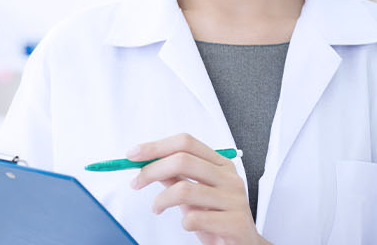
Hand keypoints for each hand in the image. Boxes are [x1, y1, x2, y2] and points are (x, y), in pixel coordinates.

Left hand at [127, 133, 270, 244]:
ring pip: (184, 190)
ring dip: (161, 200)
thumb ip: (175, 177)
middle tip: (136, 182)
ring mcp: (235, 199)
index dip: (156, 146)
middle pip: (183, 161)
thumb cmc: (217, 217)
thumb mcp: (194, 193)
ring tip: (157, 208)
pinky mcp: (235, 222)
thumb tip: (146, 162)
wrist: (243, 244)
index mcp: (220, 165)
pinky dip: (184, 222)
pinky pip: (195, 218)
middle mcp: (230, 178)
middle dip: (151, 170)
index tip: (133, 155)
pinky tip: (187, 225)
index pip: (186, 143)